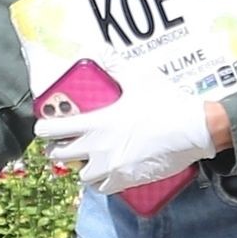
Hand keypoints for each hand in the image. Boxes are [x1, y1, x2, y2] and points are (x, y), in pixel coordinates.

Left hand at [36, 64, 214, 194]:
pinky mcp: (125, 180)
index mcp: (95, 122)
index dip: (44, 127)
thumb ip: (115, 65)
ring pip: (79, 176)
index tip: (47, 125)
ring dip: (80, 168)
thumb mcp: (138, 78)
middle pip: (58, 156)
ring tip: (88, 159)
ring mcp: (110, 167)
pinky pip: (102, 188)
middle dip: (58, 150)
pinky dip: (101, 182)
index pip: (51, 129)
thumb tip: (99, 49)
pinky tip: (107, 172)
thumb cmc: (165, 102)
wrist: (192, 130)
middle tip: (66, 143)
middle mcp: (97, 147)